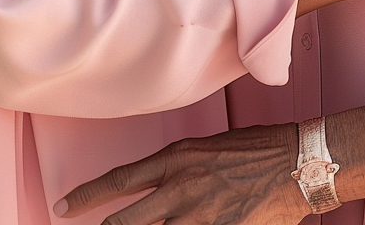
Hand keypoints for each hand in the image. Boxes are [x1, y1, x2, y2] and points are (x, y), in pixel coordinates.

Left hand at [55, 125, 305, 224]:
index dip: (87, 195)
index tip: (64, 206)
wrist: (299, 161)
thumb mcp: (212, 147)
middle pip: (124, 223)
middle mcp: (181, 188)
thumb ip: (181, 168)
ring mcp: (199, 217)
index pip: (121, 179)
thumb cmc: (261, 150)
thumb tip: (159, 188)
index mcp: (178, 158)